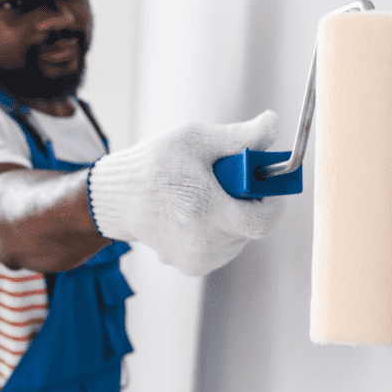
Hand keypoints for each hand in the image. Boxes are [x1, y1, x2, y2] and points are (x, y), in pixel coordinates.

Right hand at [88, 111, 285, 275]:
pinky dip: (220, 230)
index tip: (267, 183)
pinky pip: (225, 247)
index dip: (272, 201)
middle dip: (248, 201)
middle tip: (226, 181)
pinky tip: (198, 214)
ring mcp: (198, 259)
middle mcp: (204, 243)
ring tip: (207, 196)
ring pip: (240, 237)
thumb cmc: (155, 164)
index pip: (262, 220)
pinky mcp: (193, 268)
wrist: (118, 197)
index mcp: (206, 211)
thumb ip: (240, 136)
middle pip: (252, 226)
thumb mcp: (197, 139)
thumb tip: (273, 123)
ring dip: (235, 216)